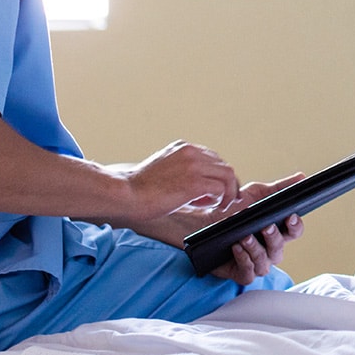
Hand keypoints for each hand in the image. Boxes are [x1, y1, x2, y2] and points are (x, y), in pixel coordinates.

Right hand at [122, 140, 240, 227]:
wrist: (126, 194)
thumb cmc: (140, 189)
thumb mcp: (166, 170)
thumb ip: (184, 173)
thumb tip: (205, 189)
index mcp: (183, 147)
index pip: (213, 158)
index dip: (218, 176)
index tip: (220, 190)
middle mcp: (191, 152)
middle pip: (223, 165)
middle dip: (228, 184)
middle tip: (225, 200)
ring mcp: (193, 165)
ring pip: (227, 175)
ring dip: (228, 192)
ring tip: (219, 204)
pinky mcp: (194, 182)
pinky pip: (221, 189)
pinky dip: (221, 199)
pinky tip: (210, 206)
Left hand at [144, 173, 305, 283]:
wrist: (204, 220)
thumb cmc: (232, 208)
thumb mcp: (256, 194)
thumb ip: (279, 188)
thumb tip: (301, 177)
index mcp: (276, 231)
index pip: (294, 232)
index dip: (296, 226)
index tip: (290, 217)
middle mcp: (268, 249)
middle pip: (280, 249)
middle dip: (274, 239)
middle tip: (265, 227)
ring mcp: (255, 262)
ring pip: (265, 263)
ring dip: (256, 249)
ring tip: (244, 236)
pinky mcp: (239, 272)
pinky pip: (248, 273)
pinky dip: (244, 261)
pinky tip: (236, 247)